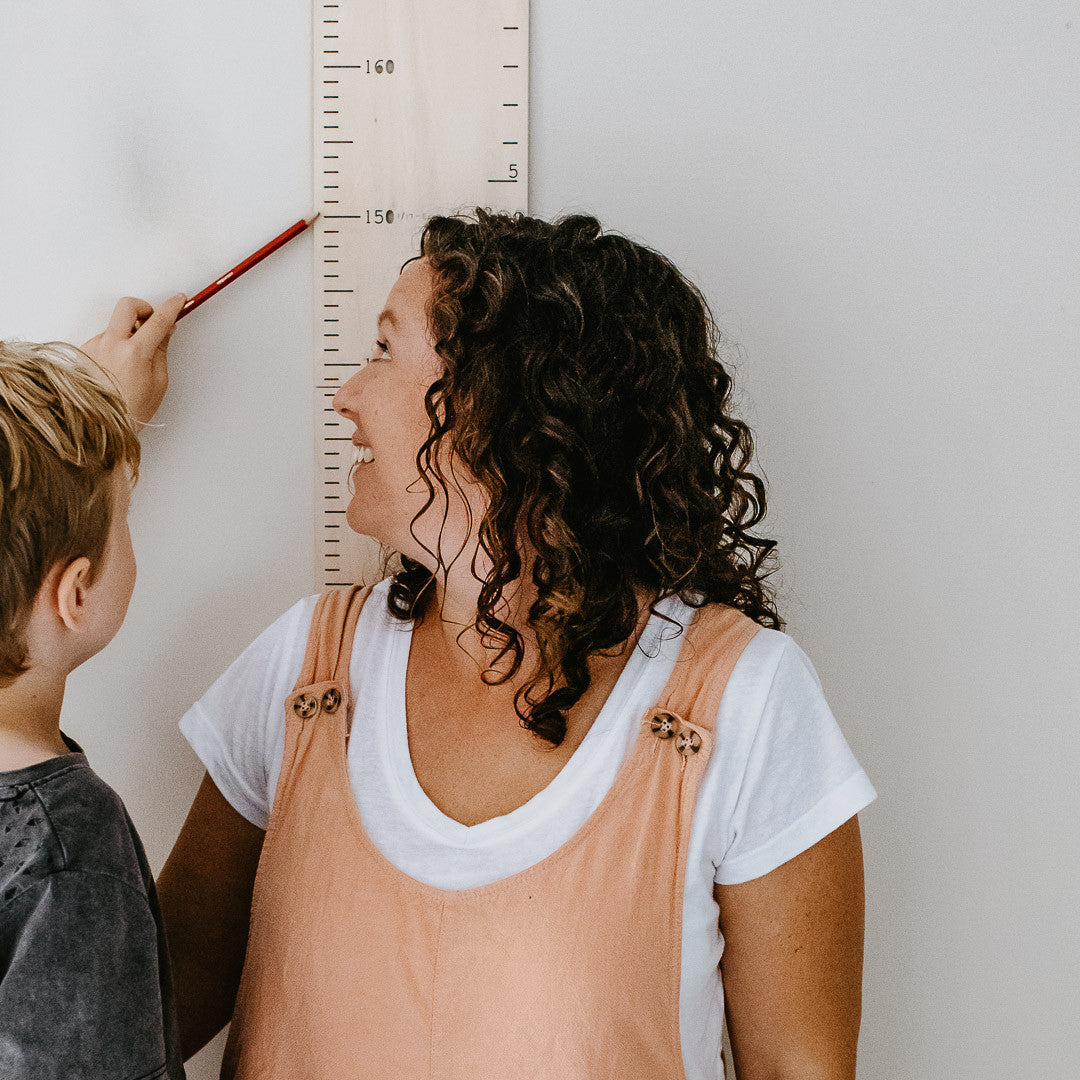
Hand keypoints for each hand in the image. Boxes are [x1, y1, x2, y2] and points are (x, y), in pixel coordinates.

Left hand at [80, 294, 186, 424]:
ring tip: (135, 358)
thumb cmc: (130, 410)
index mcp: (134, 353)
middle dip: (143, 307)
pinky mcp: (84, 352)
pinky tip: (119, 366)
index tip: (178, 301)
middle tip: (152, 319)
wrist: (100, 425)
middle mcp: (111, 344)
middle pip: (128, 306)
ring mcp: (95, 346)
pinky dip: (115, 346)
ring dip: (128, 332)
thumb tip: (164, 332)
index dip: (171, 307)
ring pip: (115, 325)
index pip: (158, 320)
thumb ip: (161, 351)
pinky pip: (104, 339)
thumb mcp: (158, 382)